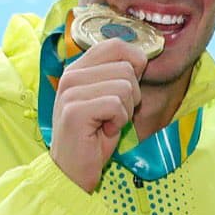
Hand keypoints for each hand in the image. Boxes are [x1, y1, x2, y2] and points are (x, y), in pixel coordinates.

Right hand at [49, 40, 147, 192]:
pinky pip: (117, 105)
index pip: (117, 45)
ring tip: (107, 123)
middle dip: (132, 95)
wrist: (73, 169)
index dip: (135, 64)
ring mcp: (70, 91)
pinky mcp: (75, 110)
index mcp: (79, 68)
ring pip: (125, 86)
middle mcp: (71, 74)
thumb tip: (144, 58)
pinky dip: (119, 122)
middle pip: (127, 68)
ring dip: (125, 111)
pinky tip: (104, 131)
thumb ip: (120, 76)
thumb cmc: (95, 135)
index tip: (129, 88)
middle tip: (114, 114)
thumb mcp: (109, 99)